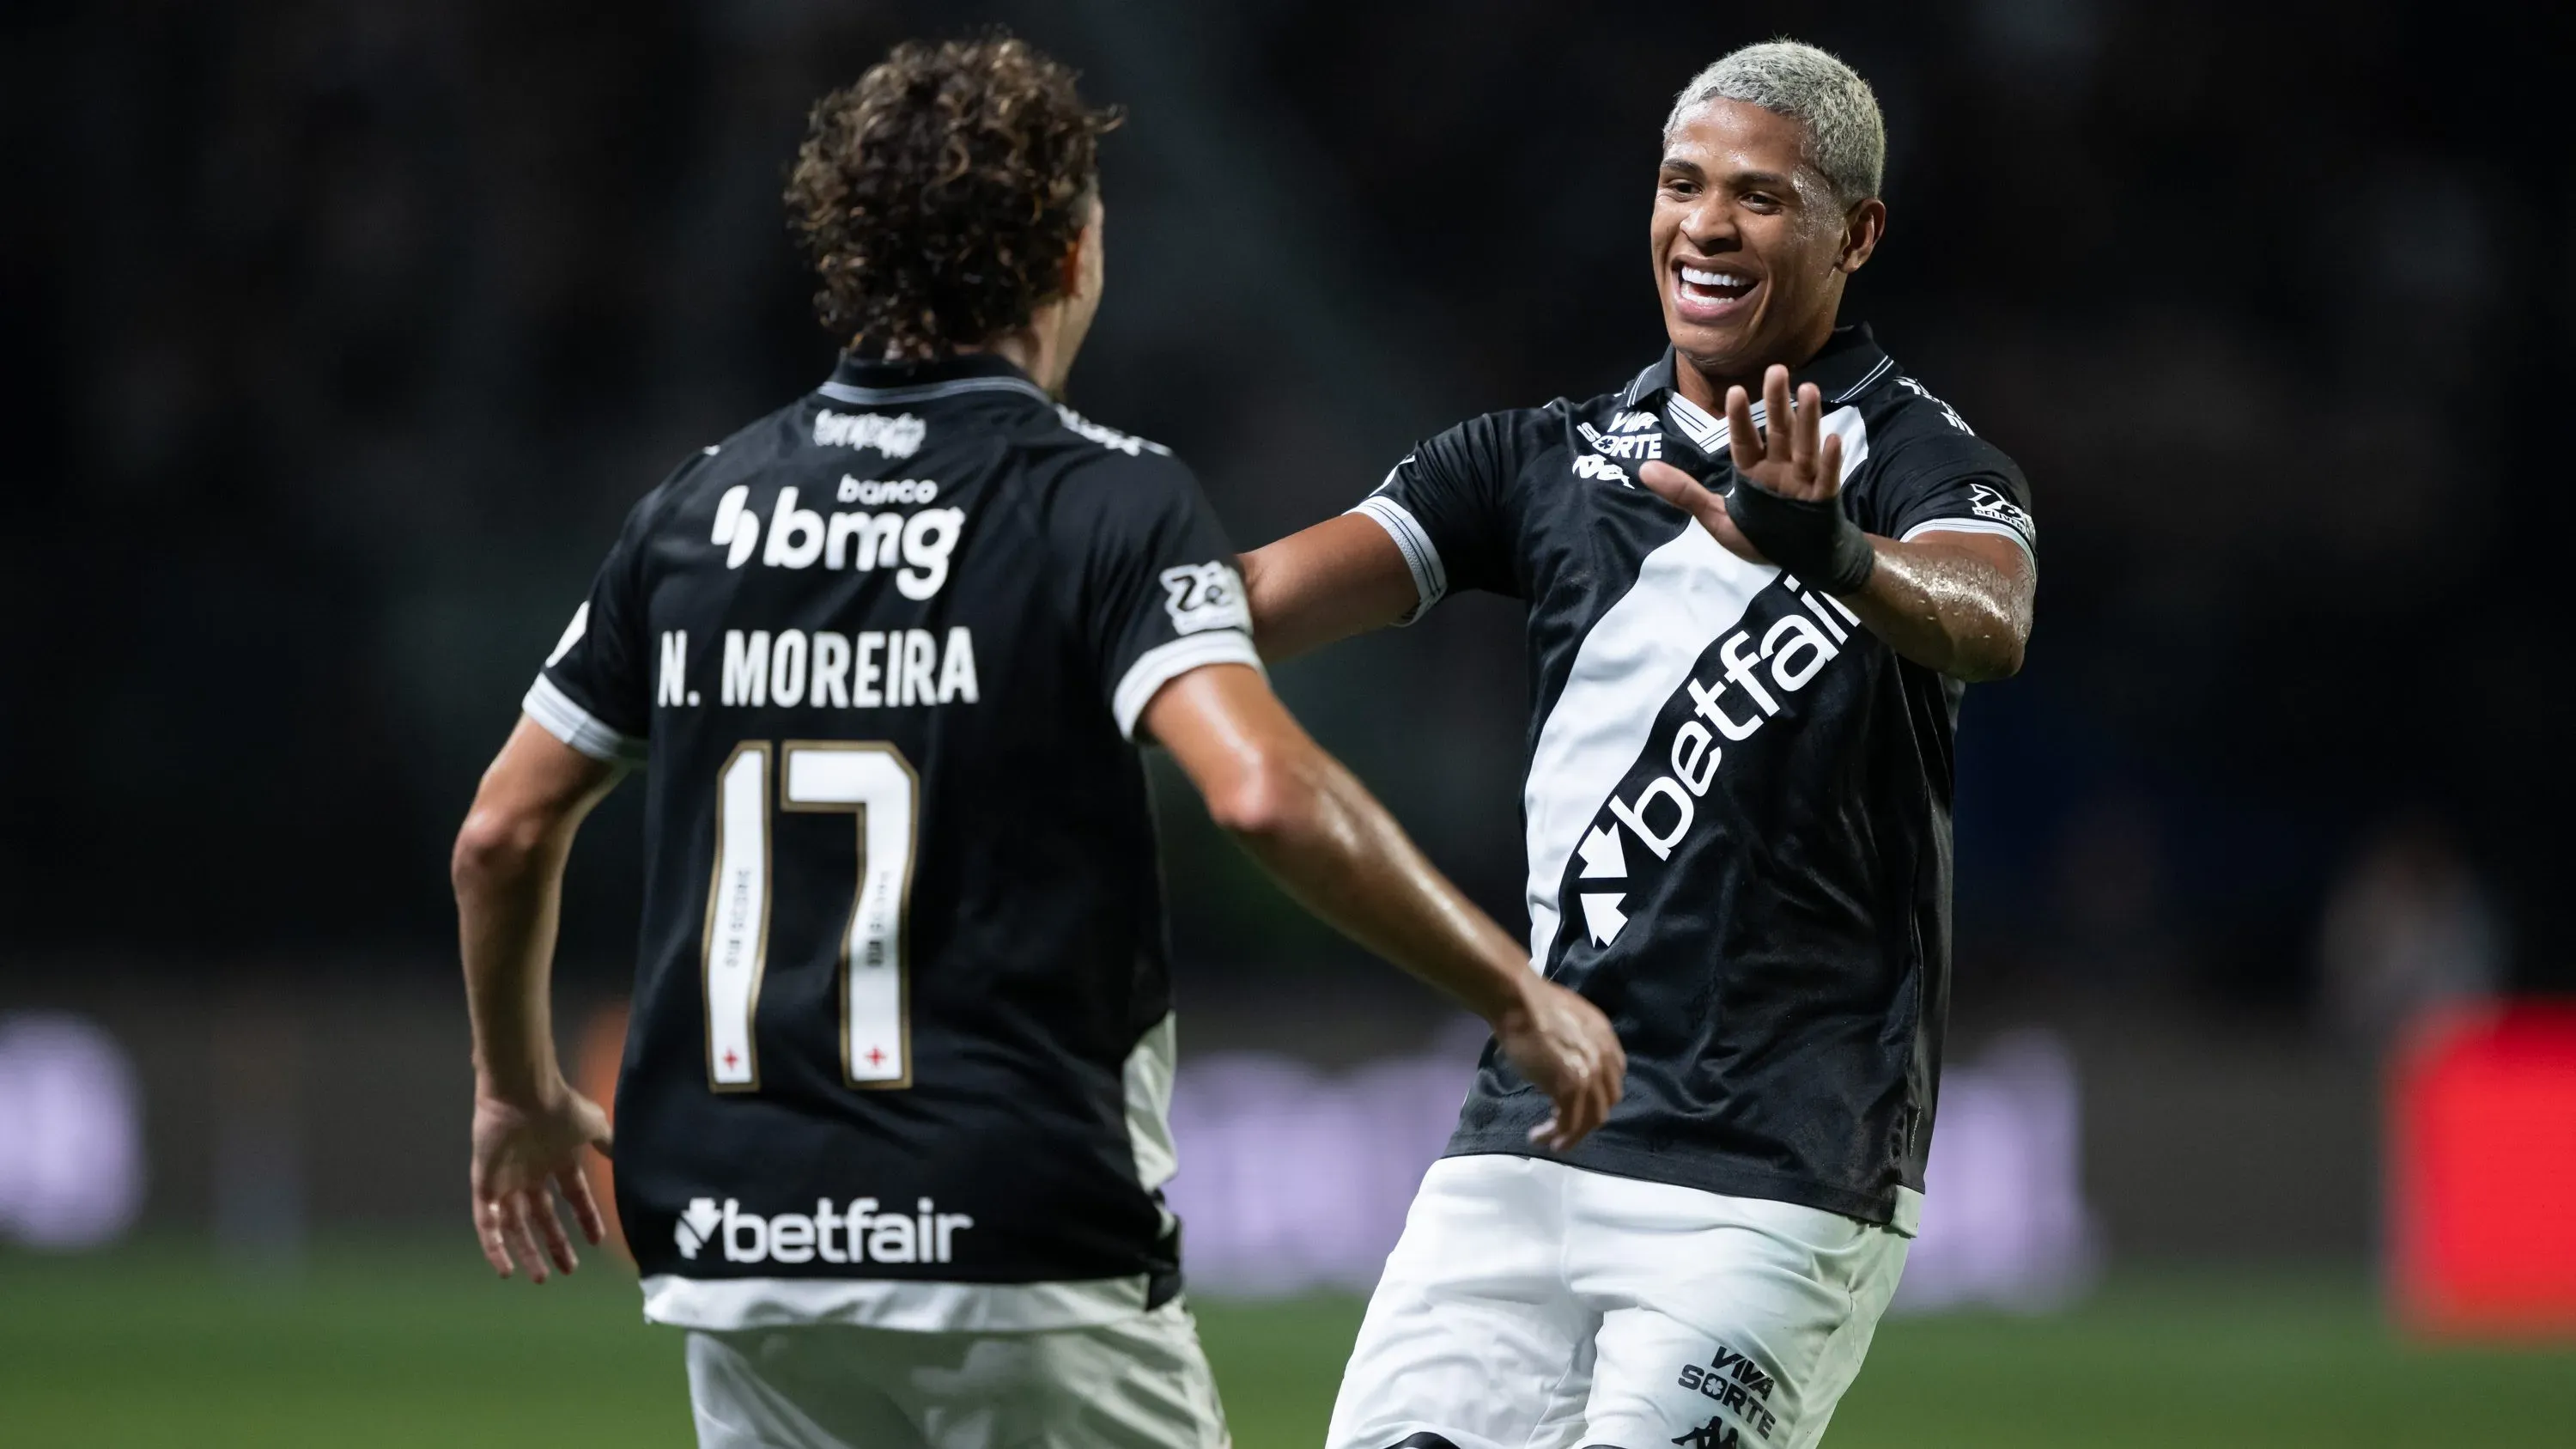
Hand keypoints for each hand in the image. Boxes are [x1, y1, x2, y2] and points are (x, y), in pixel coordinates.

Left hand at [470, 1083, 611, 1282]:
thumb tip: (625, 1159)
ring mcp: (507, 1181)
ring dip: (526, 1252)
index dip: (585, 1218)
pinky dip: (495, 1247)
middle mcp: (532, 1174)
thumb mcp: (594, 1125)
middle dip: (555, 1244)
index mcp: (558, 1160)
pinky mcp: (485, 1184)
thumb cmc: (560, 1108)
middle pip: (542, 1218)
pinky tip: (505, 1269)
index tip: (596, 1241)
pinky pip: (487, 1223)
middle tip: (568, 1270)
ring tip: (541, 1277)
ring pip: (515, 1225)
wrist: (524, 1093)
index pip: (572, 1196)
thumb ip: (607, 1144)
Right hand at [1493, 980, 1625, 1151]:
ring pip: (1591, 1119)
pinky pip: (1569, 1123)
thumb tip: (1566, 1062)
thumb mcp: (1569, 1021)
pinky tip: (1539, 1137)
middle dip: (1586, 1117)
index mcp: (1607, 1040)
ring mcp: (1590, 1075)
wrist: (1518, 1001)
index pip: (1613, 1079)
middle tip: (1564, 1124)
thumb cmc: (1532, 1005)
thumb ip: (1578, 1043)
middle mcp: (1605, 1059)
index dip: (1596, 1095)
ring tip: (1552, 1142)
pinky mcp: (1569, 1088)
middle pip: (1606, 1102)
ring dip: (1573, 1135)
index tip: (1576, 1102)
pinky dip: (1556, 1135)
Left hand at [1637, 364, 1841, 564]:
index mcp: (1753, 471)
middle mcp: (1779, 469)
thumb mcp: (1716, 518)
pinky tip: (1833, 438)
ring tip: (1809, 389)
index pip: (1744, 441)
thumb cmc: (1760, 535)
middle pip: (1779, 431)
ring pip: (1805, 446)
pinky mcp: (1823, 498)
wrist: (1799, 562)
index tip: (1735, 391)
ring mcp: (1803, 481)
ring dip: (1808, 419)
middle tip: (1777, 370)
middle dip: (1778, 403)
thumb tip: (1643, 468)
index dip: (1740, 418)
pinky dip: (1829, 460)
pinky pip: (1827, 477)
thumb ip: (1684, 493)